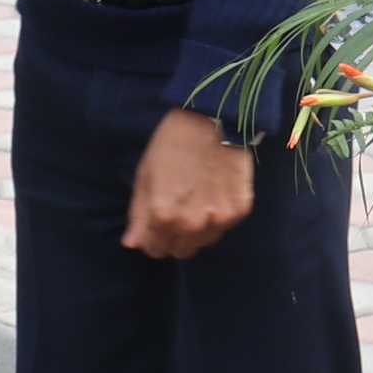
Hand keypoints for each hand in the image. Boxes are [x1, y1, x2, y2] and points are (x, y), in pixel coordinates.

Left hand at [123, 108, 253, 259]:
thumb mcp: (145, 176)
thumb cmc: (172, 145)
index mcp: (162, 216)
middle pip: (180, 252)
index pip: (154, 250)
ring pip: (203, 243)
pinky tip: (213, 193)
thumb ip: (138, 215)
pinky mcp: (239, 210)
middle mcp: (191, 224)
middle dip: (173, 238)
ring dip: (196, 231)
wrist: (212, 120)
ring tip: (194, 201)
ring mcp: (218, 219)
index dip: (152, 238)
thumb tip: (132, 245)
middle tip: (175, 212)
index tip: (156, 224)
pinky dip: (217, 218)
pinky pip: (224, 228)